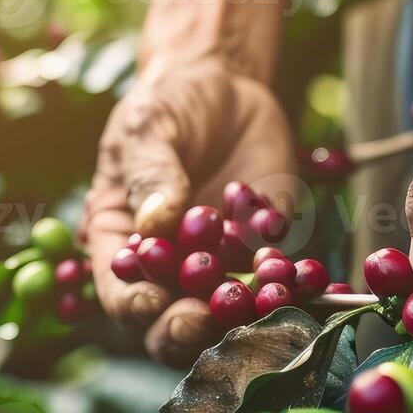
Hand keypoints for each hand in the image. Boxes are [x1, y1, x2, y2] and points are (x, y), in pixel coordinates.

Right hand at [83, 60, 297, 365]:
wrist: (223, 84)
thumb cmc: (166, 106)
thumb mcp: (148, 129)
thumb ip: (151, 174)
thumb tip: (155, 224)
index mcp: (123, 246)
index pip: (120, 294)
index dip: (133, 306)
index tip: (152, 300)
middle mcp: (168, 268)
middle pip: (170, 322)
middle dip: (185, 328)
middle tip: (203, 316)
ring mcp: (218, 263)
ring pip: (228, 311)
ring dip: (243, 312)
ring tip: (257, 296)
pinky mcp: (262, 245)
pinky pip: (275, 272)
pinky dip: (285, 275)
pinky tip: (292, 265)